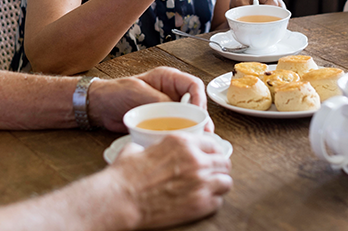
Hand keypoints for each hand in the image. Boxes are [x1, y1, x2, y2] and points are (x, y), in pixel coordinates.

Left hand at [88, 67, 210, 132]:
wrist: (99, 107)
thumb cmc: (115, 93)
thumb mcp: (138, 93)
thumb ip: (159, 101)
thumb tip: (178, 112)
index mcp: (168, 79)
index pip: (193, 85)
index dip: (199, 99)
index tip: (197, 113)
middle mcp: (171, 93)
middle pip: (195, 103)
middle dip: (200, 118)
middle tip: (203, 132)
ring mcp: (168, 109)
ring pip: (188, 118)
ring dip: (193, 129)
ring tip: (197, 140)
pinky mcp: (162, 122)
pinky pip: (177, 128)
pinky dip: (181, 136)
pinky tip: (183, 143)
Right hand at [109, 134, 232, 228]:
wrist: (120, 199)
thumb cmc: (125, 176)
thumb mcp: (137, 149)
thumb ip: (151, 147)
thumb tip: (145, 149)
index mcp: (182, 142)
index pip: (212, 143)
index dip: (211, 153)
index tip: (209, 159)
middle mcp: (196, 159)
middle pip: (224, 162)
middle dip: (218, 169)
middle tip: (212, 175)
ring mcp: (200, 182)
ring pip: (226, 182)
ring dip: (219, 186)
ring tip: (210, 190)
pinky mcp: (199, 204)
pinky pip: (218, 202)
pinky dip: (212, 203)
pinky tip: (201, 202)